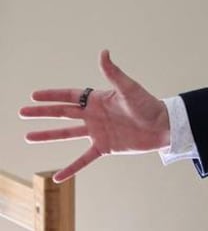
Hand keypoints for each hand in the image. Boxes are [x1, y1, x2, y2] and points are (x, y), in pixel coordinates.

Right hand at [19, 49, 169, 181]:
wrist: (163, 126)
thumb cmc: (148, 105)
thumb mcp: (129, 88)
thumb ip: (113, 73)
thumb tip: (103, 52)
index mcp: (98, 100)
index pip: (70, 96)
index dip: (52, 96)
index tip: (33, 96)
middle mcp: (94, 115)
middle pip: (63, 113)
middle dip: (42, 113)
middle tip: (22, 112)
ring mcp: (98, 132)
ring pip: (67, 134)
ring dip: (48, 135)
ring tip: (28, 137)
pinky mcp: (105, 147)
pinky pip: (83, 159)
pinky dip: (71, 168)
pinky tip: (57, 177)